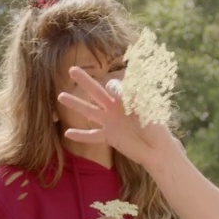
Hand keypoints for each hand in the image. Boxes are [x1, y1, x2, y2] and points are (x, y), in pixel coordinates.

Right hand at [58, 67, 182, 170]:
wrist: (158, 148)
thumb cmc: (155, 125)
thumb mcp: (143, 105)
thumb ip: (128, 94)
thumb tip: (109, 86)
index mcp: (125, 98)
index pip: (112, 86)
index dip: (114, 88)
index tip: (120, 95)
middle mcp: (115, 108)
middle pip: (96, 92)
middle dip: (84, 81)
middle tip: (71, 70)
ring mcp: (110, 122)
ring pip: (89, 111)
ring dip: (75, 104)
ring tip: (60, 96)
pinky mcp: (109, 137)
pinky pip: (92, 136)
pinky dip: (81, 136)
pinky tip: (67, 134)